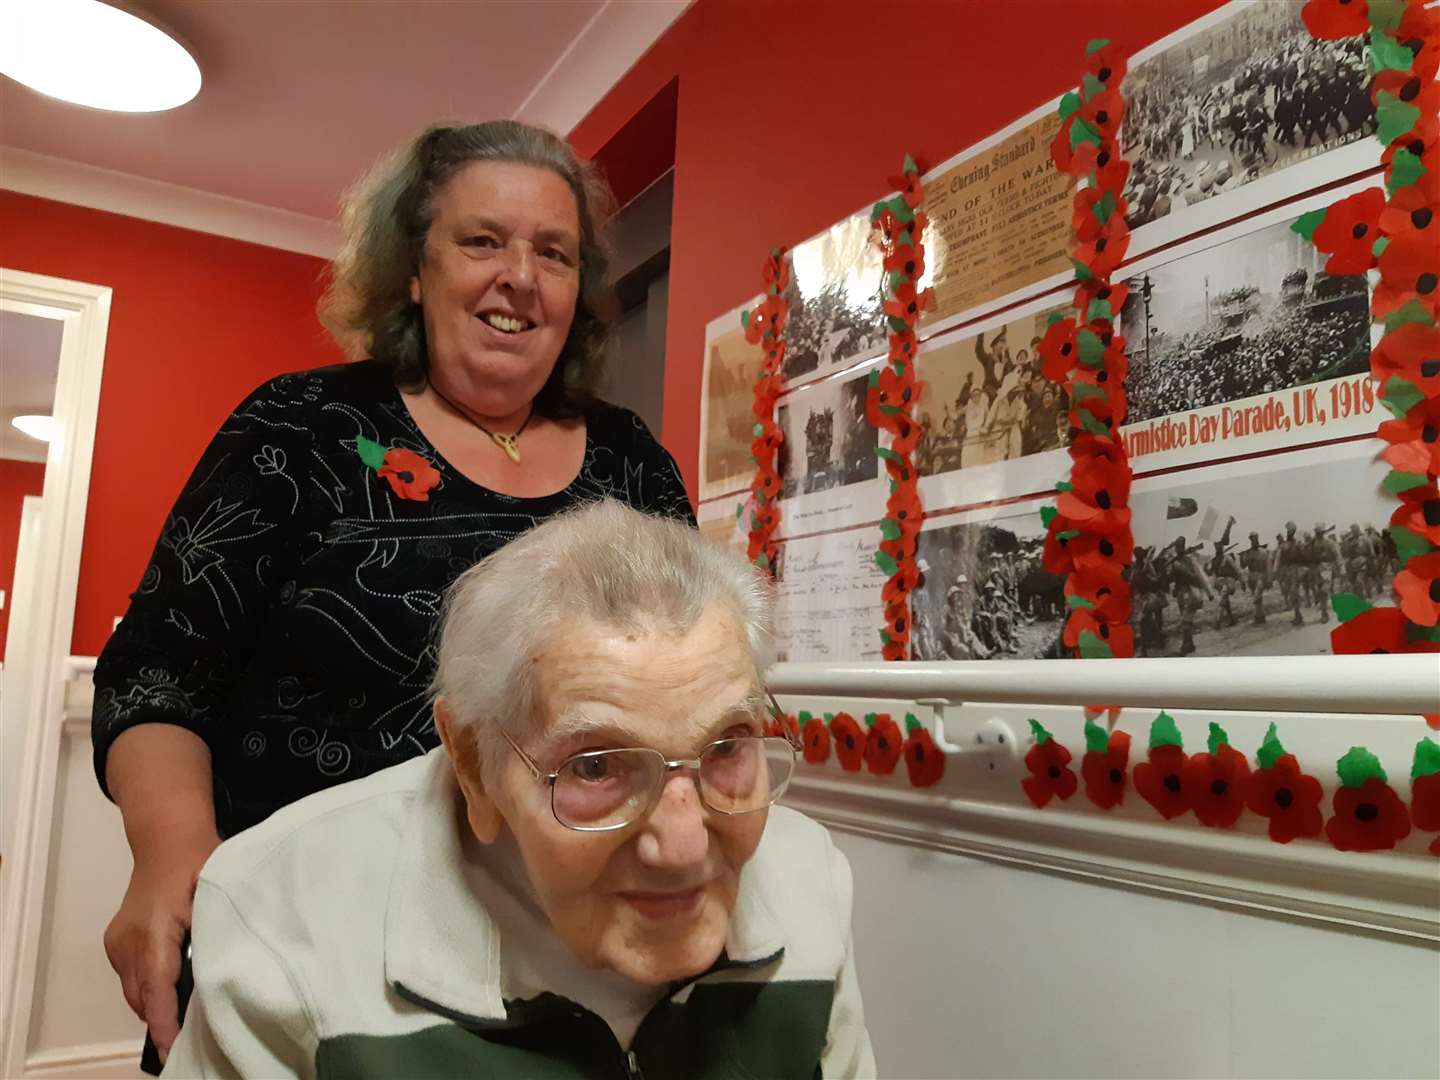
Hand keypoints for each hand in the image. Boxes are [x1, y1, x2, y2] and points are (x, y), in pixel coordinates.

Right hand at [103, 838, 217, 1063]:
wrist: (167, 839)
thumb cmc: (198, 861)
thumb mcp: (217, 892)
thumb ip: (217, 930)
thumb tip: (228, 967)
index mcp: (154, 930)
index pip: (156, 987)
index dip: (164, 1021)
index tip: (172, 1049)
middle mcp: (127, 940)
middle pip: (142, 997)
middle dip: (162, 1022)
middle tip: (192, 1042)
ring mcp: (118, 942)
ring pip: (134, 990)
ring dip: (155, 1006)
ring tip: (185, 1024)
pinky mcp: (115, 942)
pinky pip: (131, 977)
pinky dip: (149, 989)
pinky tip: (173, 992)